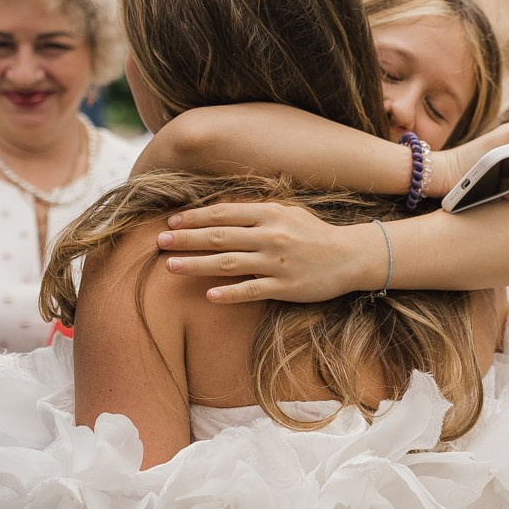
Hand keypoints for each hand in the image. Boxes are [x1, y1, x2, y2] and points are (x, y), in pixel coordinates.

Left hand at [156, 202, 384, 303]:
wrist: (350, 257)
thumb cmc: (313, 234)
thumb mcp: (286, 213)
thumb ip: (255, 212)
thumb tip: (219, 213)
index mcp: (270, 213)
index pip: (224, 213)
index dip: (195, 218)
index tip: (172, 223)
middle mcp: (271, 236)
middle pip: (219, 237)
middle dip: (186, 239)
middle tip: (158, 242)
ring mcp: (277, 263)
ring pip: (228, 263)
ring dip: (196, 265)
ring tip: (170, 267)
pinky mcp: (285, 287)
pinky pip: (251, 290)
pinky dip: (229, 293)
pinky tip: (208, 295)